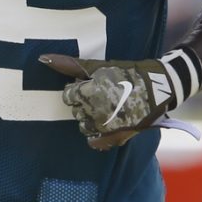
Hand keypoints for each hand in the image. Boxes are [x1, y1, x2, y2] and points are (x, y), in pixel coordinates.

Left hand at [42, 51, 197, 150]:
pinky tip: (103, 125)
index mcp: (91, 91)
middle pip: (76, 110)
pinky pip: (95, 141)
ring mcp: (107, 126)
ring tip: (105, 108)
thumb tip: (42, 59)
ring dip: (89, 118)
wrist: (160, 87)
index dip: (78, 89)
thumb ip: (69, 65)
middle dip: (84, 103)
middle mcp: (97, 111)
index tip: (91, 85)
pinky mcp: (117, 137)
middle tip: (102, 95)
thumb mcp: (99, 66)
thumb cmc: (128, 72)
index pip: (69, 95)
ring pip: (84, 125)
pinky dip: (96, 135)